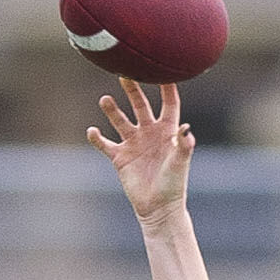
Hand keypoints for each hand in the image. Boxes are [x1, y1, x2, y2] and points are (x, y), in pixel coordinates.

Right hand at [86, 79, 193, 224]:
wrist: (159, 209)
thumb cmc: (173, 186)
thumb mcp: (180, 164)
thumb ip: (184, 146)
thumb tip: (187, 130)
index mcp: (167, 131)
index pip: (169, 104)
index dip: (167, 88)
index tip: (162, 70)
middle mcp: (149, 133)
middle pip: (140, 104)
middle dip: (133, 89)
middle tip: (124, 74)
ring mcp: (133, 143)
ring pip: (120, 120)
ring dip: (112, 110)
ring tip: (105, 100)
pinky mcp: (120, 158)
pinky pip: (104, 144)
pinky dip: (97, 137)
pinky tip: (92, 131)